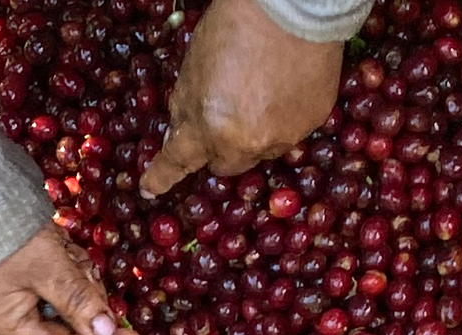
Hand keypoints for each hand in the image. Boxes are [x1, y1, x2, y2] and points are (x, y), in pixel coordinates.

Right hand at [0, 224, 140, 334]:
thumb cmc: (3, 234)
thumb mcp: (48, 268)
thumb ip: (78, 302)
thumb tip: (107, 333)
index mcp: (7, 326)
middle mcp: (6, 317)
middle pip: (64, 324)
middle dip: (84, 298)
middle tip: (87, 270)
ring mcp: (8, 294)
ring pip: (61, 299)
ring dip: (75, 277)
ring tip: (65, 249)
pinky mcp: (14, 272)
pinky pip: (51, 279)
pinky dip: (63, 265)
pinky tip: (58, 243)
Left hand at [140, 0, 344, 195]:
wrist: (294, 7)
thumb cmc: (235, 26)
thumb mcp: (193, 66)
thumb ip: (186, 107)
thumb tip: (180, 134)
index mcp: (210, 127)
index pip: (178, 162)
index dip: (162, 176)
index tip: (150, 189)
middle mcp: (246, 142)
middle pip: (225, 166)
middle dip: (219, 148)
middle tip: (222, 118)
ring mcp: (283, 136)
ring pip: (260, 151)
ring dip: (253, 135)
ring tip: (259, 93)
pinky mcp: (312, 123)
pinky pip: (289, 132)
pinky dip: (282, 118)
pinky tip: (283, 86)